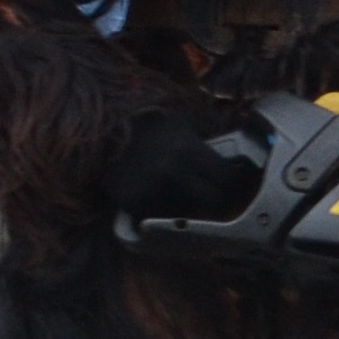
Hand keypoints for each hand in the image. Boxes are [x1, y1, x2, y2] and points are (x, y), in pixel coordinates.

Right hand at [104, 111, 259, 223]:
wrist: (101, 136)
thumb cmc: (145, 126)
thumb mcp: (179, 123)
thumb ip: (207, 136)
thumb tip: (237, 148)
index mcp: (190, 152)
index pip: (229, 180)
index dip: (235, 183)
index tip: (233, 182)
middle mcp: (175, 175)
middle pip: (216, 203)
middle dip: (220, 200)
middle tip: (216, 195)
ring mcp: (155, 193)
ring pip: (192, 213)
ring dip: (193, 207)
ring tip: (186, 194)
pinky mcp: (137, 207)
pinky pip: (164, 216)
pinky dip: (167, 212)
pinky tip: (162, 198)